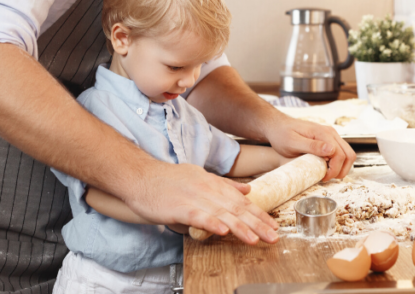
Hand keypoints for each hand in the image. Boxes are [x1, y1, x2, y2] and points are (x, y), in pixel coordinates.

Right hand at [125, 161, 278, 244]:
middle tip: (273, 236)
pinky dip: (211, 223)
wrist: (140, 176)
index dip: (259, 214)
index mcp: (214, 184)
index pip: (242, 201)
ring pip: (221, 214)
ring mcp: (194, 198)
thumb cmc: (169, 179)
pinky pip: (198, 216)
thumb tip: (248, 189)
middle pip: (237, 208)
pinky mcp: (179, 207)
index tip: (274, 225)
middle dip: (257, 223)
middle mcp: (208, 190)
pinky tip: (223, 231)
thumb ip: (225, 185)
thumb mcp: (201, 177)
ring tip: (255, 239)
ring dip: (240, 227)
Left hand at [264, 116, 355, 180]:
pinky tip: (325, 167)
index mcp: (323, 133)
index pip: (340, 154)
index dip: (335, 170)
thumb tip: (332, 150)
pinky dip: (338, 163)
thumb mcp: (293, 142)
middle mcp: (330, 133)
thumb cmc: (282, 134)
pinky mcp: (328, 140)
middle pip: (349, 155)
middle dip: (341, 170)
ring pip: (347, 154)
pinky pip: (341, 152)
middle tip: (326, 178)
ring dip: (341, 167)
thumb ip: (312, 146)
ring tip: (327, 174)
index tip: (323, 178)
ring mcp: (331, 135)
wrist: (277, 126)